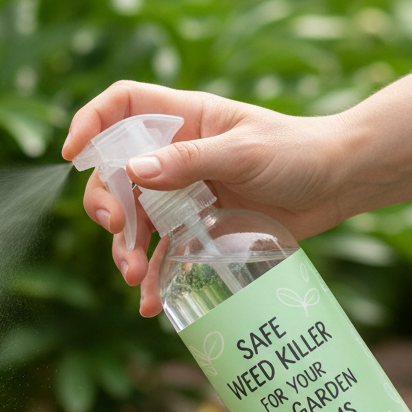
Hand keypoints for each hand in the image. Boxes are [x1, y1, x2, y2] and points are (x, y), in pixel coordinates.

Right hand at [61, 80, 352, 313]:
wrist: (339, 184)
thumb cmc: (296, 152)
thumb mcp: (243, 152)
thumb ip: (188, 161)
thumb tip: (131, 173)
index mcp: (182, 119)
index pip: (121, 108)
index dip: (90, 124)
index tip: (72, 156)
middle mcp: (173, 155)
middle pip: (114, 174)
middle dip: (105, 204)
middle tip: (120, 229)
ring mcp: (182, 194)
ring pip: (133, 221)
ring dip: (125, 249)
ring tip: (134, 275)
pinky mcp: (197, 228)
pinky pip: (164, 254)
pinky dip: (154, 279)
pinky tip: (149, 303)